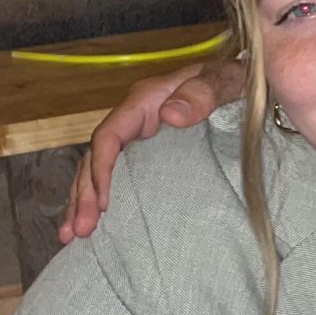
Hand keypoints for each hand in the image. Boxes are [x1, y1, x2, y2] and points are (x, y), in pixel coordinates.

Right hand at [61, 57, 246, 242]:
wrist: (243, 83)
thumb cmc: (232, 79)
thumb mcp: (223, 80)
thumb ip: (203, 93)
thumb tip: (170, 115)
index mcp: (145, 102)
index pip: (109, 136)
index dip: (101, 169)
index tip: (103, 202)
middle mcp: (134, 120)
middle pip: (96, 158)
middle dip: (84, 195)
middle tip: (78, 231)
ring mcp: (139, 138)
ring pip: (100, 171)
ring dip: (84, 202)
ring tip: (72, 236)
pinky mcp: (149, 155)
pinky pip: (119, 177)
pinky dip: (103, 200)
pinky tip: (97, 225)